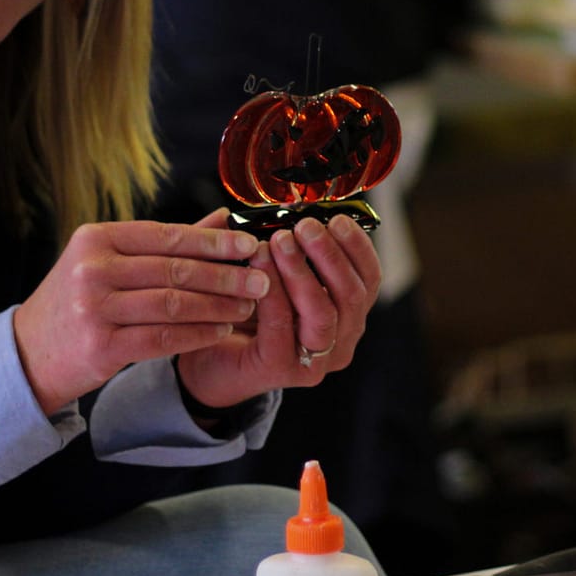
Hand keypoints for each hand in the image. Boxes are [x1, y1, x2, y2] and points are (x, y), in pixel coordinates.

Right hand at [13, 211, 264, 414]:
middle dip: (225, 275)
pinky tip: (221, 330)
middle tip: (261, 279)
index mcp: (96, 239)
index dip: (213, 241)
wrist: (30, 352)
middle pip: (175, 270)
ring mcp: (93, 309)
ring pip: (174, 304)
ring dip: (218, 306)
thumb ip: (168, 241)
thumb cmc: (80, 301)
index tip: (249, 245)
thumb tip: (224, 218)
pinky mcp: (100, 346)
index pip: (167, 235)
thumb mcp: (111, 261)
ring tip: (247, 306)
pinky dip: (198, 334)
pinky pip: (163, 338)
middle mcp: (91, 269)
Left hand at [176, 212, 381, 409]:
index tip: (338, 218)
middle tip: (305, 226)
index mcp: (347, 316)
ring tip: (279, 240)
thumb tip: (287, 206)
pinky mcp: (280, 370)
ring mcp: (313, 362)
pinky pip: (281, 325)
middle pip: (352, 295)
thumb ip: (289, 245)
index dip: (358, 247)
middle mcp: (339, 341)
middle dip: (330, 255)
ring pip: (322, 313)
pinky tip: (259, 261)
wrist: (206, 359)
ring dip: (302, 271)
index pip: (368, 280)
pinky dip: (272, 290)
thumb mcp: (275, 273)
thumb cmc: (246, 312)